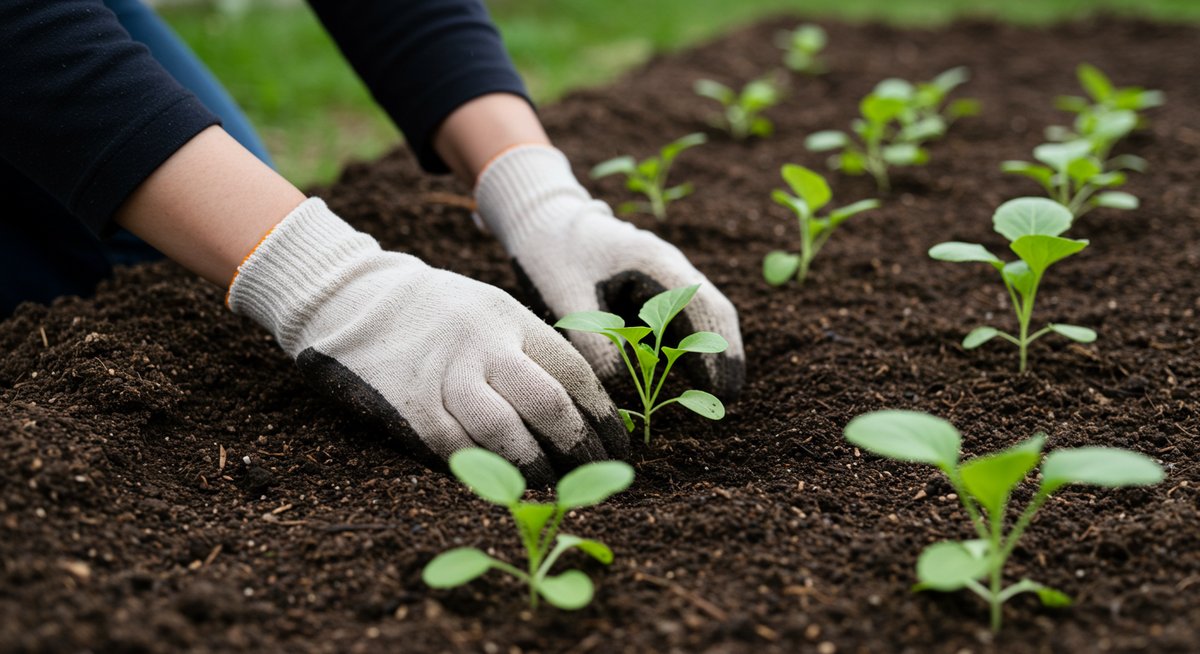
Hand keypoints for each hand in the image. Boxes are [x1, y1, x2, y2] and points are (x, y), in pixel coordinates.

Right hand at [227, 199, 628, 482]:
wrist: (357, 300)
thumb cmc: (442, 314)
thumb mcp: (495, 310)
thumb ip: (535, 350)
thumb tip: (590, 408)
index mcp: (513, 320)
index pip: (575, 373)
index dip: (604, 417)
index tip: (619, 446)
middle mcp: (484, 346)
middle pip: (548, 405)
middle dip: (580, 448)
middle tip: (595, 473)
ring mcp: (446, 377)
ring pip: (505, 432)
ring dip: (536, 468)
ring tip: (554, 486)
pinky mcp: (413, 406)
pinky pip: (458, 449)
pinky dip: (486, 471)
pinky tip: (505, 484)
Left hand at [475, 145, 744, 398]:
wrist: (543, 220)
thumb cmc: (553, 255)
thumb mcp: (567, 299)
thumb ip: (594, 342)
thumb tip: (624, 386)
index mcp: (654, 262)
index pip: (702, 308)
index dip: (717, 350)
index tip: (722, 388)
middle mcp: (669, 266)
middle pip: (713, 311)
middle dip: (724, 354)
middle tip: (728, 397)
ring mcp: (664, 275)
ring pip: (701, 314)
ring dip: (711, 350)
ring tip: (716, 392)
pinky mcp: (652, 286)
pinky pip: (681, 317)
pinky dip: (690, 344)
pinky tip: (689, 373)